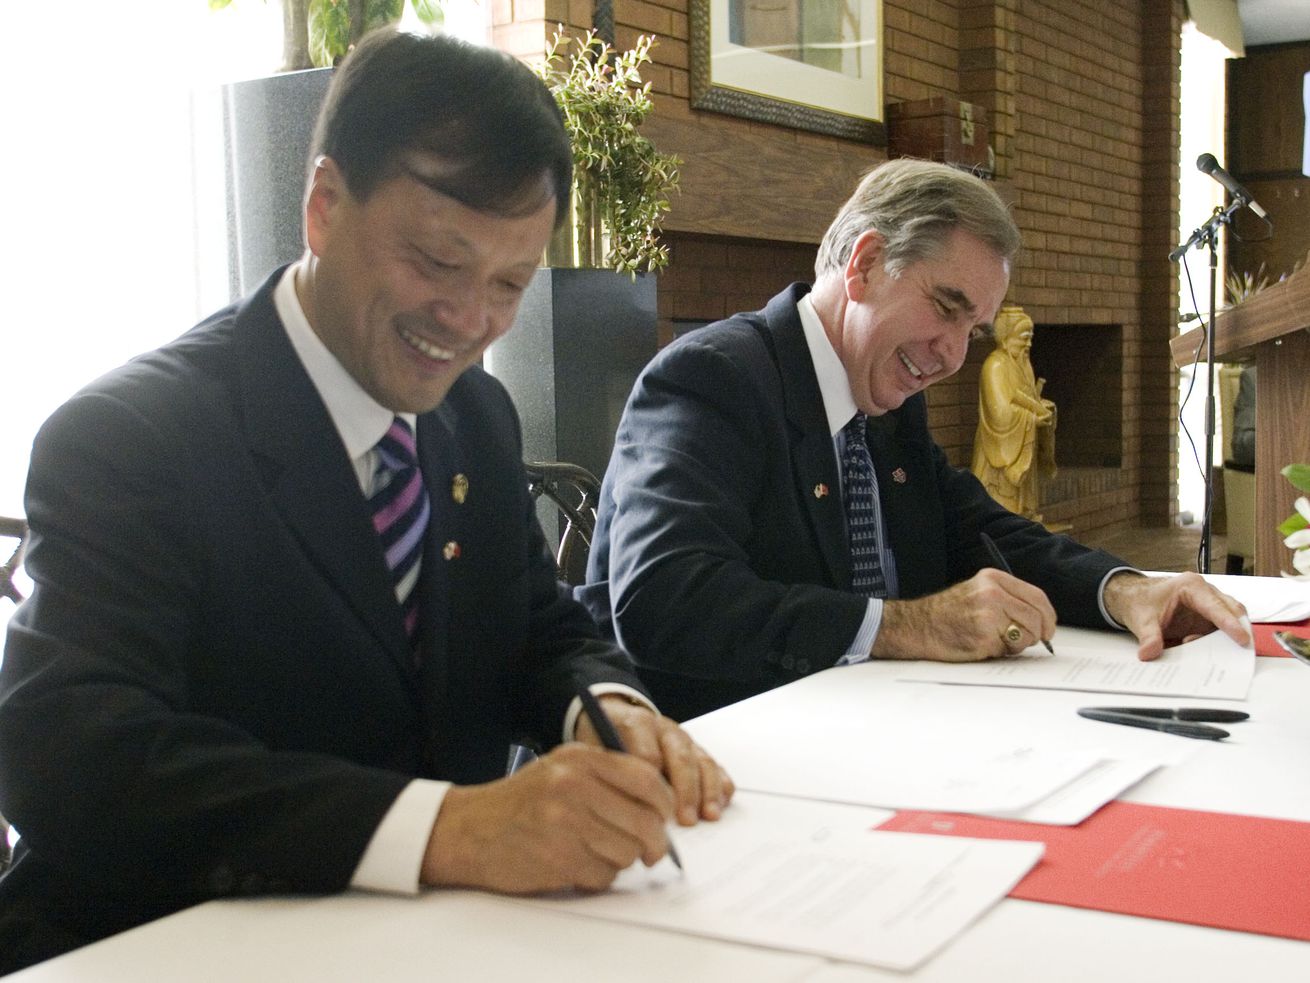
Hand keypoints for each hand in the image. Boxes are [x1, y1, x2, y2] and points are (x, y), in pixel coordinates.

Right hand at [421, 742, 673, 893]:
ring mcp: (564, 823)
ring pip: (627, 852)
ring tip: (599, 852)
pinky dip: (598, 877)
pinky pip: (603, 876)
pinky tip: (578, 865)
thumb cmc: (522, 801)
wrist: (469, 829)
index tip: (666, 819)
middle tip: (652, 851)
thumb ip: (608, 778)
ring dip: (621, 860)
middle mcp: (573, 786)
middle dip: (654, 843)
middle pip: (644, 822)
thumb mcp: (562, 769)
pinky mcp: (557, 859)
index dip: (665, 805)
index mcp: (580, 759)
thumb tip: (661, 807)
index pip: (647, 780)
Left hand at [576, 695, 734, 825]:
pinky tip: (720, 804)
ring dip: (707, 791)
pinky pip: (714, 766)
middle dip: (686, 791)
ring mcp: (683, 739)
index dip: (651, 786)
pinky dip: (720, 785)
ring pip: (702, 761)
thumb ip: (608, 772)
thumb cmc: (604, 742)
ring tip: (709, 816)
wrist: (615, 718)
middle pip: (680, 757)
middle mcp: (664, 729)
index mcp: (636, 724)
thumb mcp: (595, 750)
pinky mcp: (697, 750)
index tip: (652, 812)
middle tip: (686, 820)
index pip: (647, 755)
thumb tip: (625, 810)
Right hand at [873, 568, 1056, 660]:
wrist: (917, 626)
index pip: (1037, 596)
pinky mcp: (983, 636)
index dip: (1048, 616)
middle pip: (1036, 617)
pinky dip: (1000, 652)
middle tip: (1033, 641)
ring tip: (996, 641)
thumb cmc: (946, 613)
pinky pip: (1007, 649)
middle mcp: (993, 593)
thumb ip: (1007, 599)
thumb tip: (1039, 620)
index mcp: (993, 579)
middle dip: (1038, 634)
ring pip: (1026, 635)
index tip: (1048, 629)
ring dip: (1018, 644)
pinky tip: (982, 646)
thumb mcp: (978, 592)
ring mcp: (988, 615)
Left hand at [1102, 571, 1249, 660]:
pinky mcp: (1207, 619)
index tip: (1242, 639)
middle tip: (1240, 653)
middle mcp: (1205, 594)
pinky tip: (1210, 656)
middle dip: (1238, 631)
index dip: (1230, 624)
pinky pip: (1219, 632)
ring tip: (1216, 657)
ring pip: (1229, 622)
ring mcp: (1208, 607)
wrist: (1133, 598)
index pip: (1215, 606)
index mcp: (1191, 586)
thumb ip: (1147, 636)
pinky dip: (1218, 644)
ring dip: (1226, 640)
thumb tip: (1149, 653)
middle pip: (1232, 611)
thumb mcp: (1141, 619)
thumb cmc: (1140, 600)